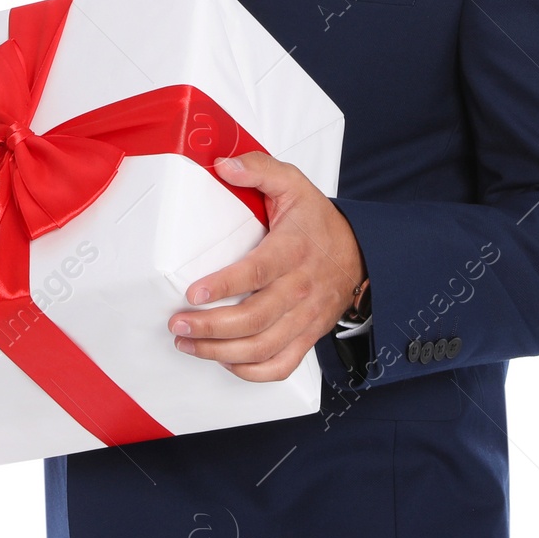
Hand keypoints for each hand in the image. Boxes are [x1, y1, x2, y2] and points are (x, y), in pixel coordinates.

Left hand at [169, 151, 365, 381]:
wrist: (361, 254)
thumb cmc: (318, 222)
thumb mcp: (293, 184)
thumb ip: (259, 168)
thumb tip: (224, 165)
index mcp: (292, 251)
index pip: (257, 273)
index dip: (224, 285)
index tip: (193, 293)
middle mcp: (299, 290)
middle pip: (254, 319)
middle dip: (210, 327)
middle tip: (177, 323)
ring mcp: (304, 318)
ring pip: (262, 348)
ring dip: (220, 352)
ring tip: (187, 343)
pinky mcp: (306, 337)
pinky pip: (280, 366)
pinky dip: (250, 371)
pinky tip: (223, 360)